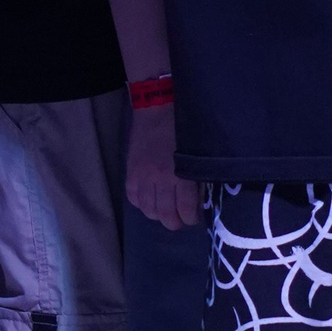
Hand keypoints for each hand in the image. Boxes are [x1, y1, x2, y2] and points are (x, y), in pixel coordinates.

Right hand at [126, 104, 199, 228]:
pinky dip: (141, 204)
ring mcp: (142, 176)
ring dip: (158, 215)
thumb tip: (200, 198)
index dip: (191, 218)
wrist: (156, 107)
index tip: (194, 217)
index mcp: (180, 174)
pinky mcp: (131, 171)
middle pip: (165, 214)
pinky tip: (149, 200)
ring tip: (165, 211)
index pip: (185, 209)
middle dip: (175, 222)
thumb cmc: (183, 127)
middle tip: (181, 219)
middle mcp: (160, 179)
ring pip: (148, 209)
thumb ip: (198, 176)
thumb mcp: (197, 152)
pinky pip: (133, 197)